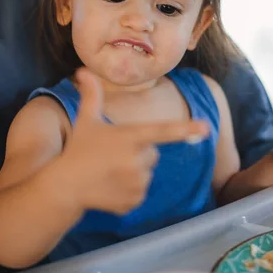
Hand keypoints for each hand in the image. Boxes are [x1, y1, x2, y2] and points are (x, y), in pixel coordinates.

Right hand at [61, 68, 209, 214]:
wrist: (65, 186)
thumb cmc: (78, 149)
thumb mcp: (86, 120)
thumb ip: (91, 94)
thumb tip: (82, 70)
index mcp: (129, 137)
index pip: (162, 131)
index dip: (186, 129)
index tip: (207, 128)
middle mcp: (137, 160)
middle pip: (153, 153)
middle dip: (138, 153)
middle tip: (113, 155)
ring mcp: (136, 183)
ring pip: (147, 173)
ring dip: (134, 172)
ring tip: (110, 172)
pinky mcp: (134, 201)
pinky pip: (141, 192)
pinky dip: (129, 190)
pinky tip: (110, 187)